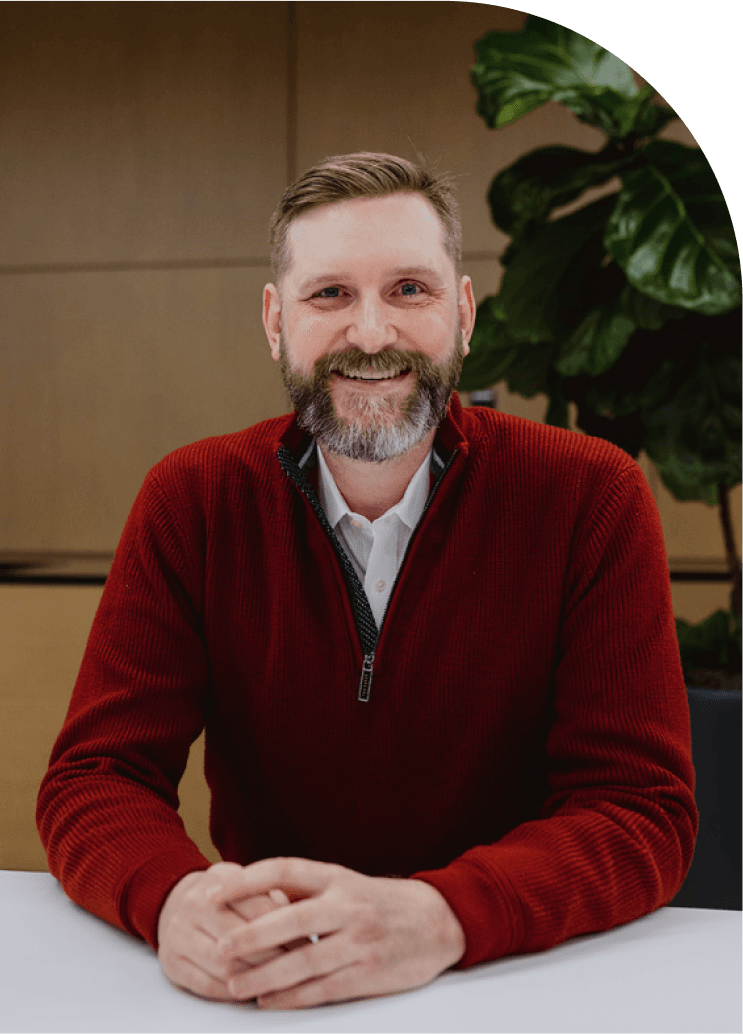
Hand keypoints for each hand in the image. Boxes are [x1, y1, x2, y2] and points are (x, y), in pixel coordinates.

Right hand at [157, 862, 295, 999]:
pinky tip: (253, 990)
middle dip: (274, 955)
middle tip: (299, 966)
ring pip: (224, 965)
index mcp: (218, 877)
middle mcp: (193, 903)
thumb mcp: (248, 883)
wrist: (177, 903)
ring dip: (255, 977)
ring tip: (280, 981)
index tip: (307, 940)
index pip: (258, 906)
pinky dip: (234, 992)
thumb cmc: (227, 896)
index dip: (286, 927)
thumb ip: (273, 897)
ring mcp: (177, 934)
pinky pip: (207, 985)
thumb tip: (303, 926)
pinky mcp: (171, 963)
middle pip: (240, 938)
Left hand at [212, 857, 466, 1009]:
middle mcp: (347, 904)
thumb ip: (304, 890)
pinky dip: (292, 997)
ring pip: (303, 961)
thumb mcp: (344, 883)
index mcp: (336, 876)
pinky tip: (268, 1000)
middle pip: (291, 919)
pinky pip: (323, 988)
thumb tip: (250, 896)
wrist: (436, 922)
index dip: (247, 880)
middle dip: (251, 936)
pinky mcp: (369, 973)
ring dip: (265, 976)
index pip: (284, 870)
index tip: (213, 891)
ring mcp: (359, 940)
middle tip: (220, 949)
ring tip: (234, 986)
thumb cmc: (379, 902)